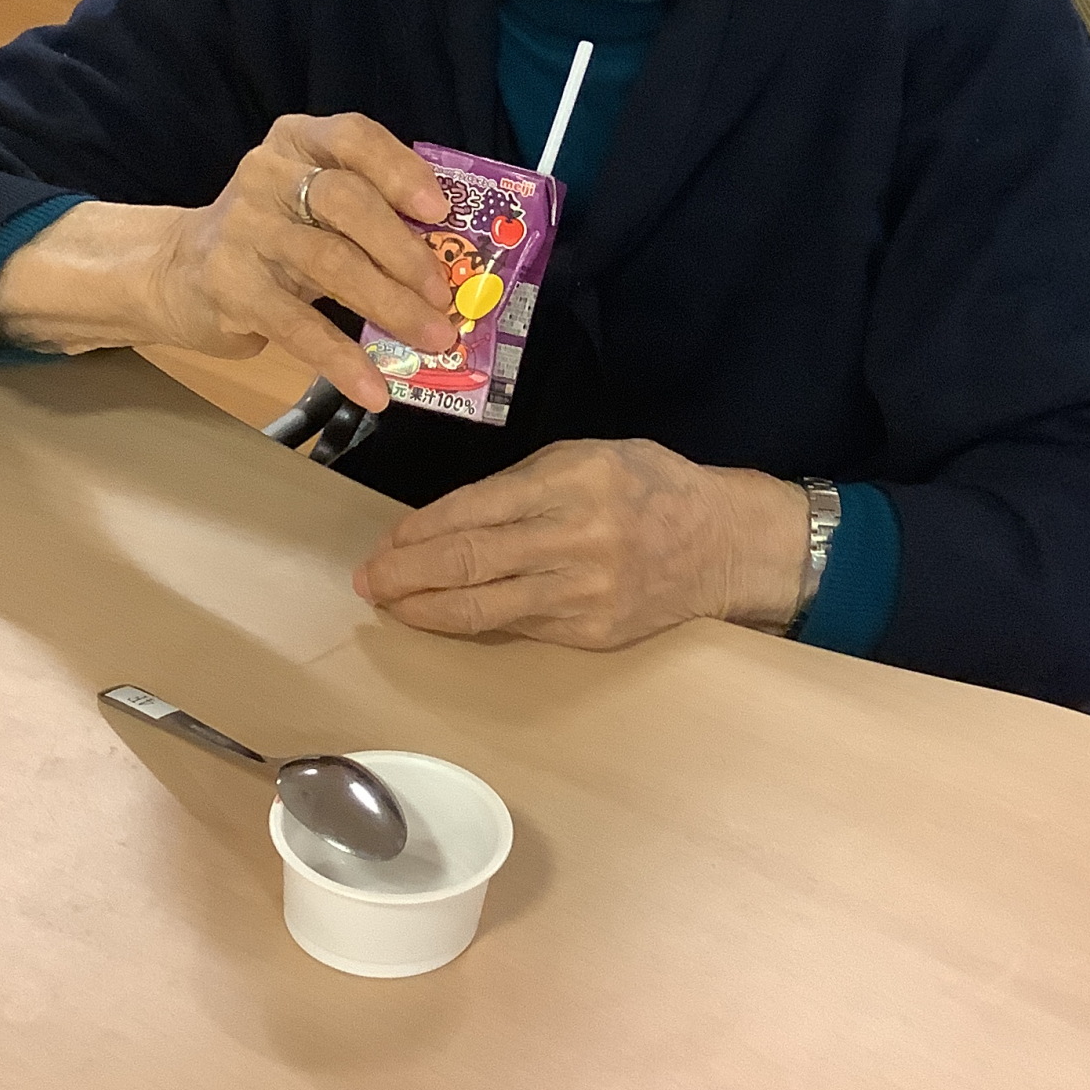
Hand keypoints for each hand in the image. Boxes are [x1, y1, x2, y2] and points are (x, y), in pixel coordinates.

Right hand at [0, 113, 458, 408]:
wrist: (175, 273)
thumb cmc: (273, 237)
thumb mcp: (315, 207)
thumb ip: (372, 214)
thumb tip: (454, 261)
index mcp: (299, 142)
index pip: (354, 138)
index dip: (400, 170)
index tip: (439, 210)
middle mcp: (267, 176)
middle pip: (347, 202)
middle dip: (404, 251)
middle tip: (445, 294)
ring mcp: (243, 230)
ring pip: (329, 263)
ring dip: (390, 306)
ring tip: (434, 339)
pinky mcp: (230, 288)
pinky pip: (297, 327)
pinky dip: (343, 360)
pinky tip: (374, 389)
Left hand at [352, 438, 808, 647]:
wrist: (723, 544)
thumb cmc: (649, 486)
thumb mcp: (591, 455)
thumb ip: (524, 484)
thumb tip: (450, 519)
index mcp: (573, 481)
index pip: (473, 510)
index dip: (419, 531)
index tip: (386, 541)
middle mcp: (576, 539)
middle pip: (468, 563)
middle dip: (405, 574)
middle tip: (366, 581)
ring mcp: (584, 593)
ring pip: (483, 608)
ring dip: (424, 610)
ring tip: (389, 606)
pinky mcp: (592, 633)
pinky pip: (517, 628)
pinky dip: (472, 623)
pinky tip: (444, 617)